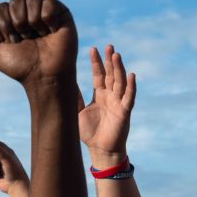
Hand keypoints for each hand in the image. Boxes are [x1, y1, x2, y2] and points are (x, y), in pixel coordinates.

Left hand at [0, 0, 77, 86]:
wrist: (44, 76)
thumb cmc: (21, 67)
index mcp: (12, 22)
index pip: (2, 8)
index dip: (5, 26)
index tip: (13, 42)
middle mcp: (28, 14)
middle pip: (16, 0)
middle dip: (18, 22)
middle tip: (26, 39)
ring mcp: (44, 13)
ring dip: (33, 20)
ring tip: (40, 35)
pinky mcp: (61, 13)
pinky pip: (50, 2)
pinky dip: (48, 18)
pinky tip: (51, 31)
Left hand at [78, 44, 135, 166]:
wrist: (99, 149)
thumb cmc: (89, 133)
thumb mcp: (77, 113)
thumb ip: (74, 98)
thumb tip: (64, 83)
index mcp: (99, 94)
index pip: (98, 74)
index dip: (97, 62)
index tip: (93, 49)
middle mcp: (110, 96)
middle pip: (111, 74)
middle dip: (110, 60)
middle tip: (109, 46)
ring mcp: (118, 102)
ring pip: (120, 82)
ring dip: (119, 69)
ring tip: (117, 55)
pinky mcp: (125, 111)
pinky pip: (129, 97)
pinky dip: (131, 86)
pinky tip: (132, 75)